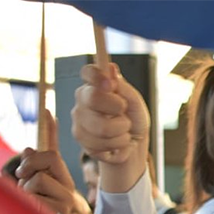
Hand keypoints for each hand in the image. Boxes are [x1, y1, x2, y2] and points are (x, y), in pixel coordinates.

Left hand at [15, 111, 91, 213]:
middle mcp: (67, 187)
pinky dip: (26, 199)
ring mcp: (66, 199)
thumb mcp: (27, 191)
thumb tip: (28, 147)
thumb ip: (28, 171)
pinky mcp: (60, 210)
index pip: (54, 152)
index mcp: (59, 181)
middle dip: (30, 162)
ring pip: (38, 177)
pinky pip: (36, 191)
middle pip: (50, 156)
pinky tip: (33, 211)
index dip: (51, 130)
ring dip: (25, 188)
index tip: (48, 112)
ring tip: (28, 202)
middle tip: (20, 176)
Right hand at [72, 63, 149, 191]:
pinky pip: (102, 144)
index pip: (88, 72)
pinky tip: (117, 142)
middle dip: (118, 108)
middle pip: (93, 98)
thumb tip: (110, 69)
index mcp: (95, 85)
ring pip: (102, 127)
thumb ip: (124, 88)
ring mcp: (78, 120)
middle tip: (124, 113)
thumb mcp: (135, 102)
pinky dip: (118, 145)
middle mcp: (82, 100)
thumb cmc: (133, 119)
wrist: (133, 144)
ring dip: (122, 132)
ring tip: (123, 130)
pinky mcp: (81, 140)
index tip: (110, 84)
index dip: (97, 76)